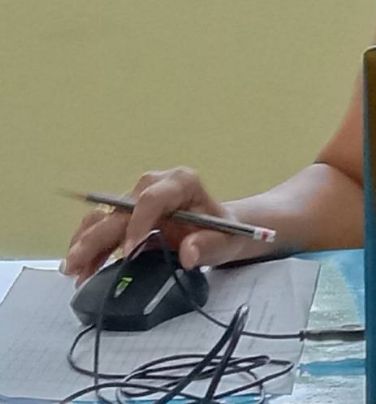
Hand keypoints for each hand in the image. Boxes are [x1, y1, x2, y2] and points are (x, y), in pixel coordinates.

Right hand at [62, 168, 247, 283]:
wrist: (218, 230)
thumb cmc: (223, 231)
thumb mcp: (225, 240)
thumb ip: (208, 245)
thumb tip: (188, 253)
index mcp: (182, 183)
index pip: (152, 198)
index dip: (137, 223)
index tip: (128, 251)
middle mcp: (156, 185)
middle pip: (121, 208)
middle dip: (98, 237)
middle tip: (79, 264)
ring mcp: (139, 198)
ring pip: (105, 216)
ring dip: (86, 242)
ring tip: (73, 270)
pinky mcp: (129, 214)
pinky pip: (103, 226)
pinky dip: (90, 246)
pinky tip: (81, 267)